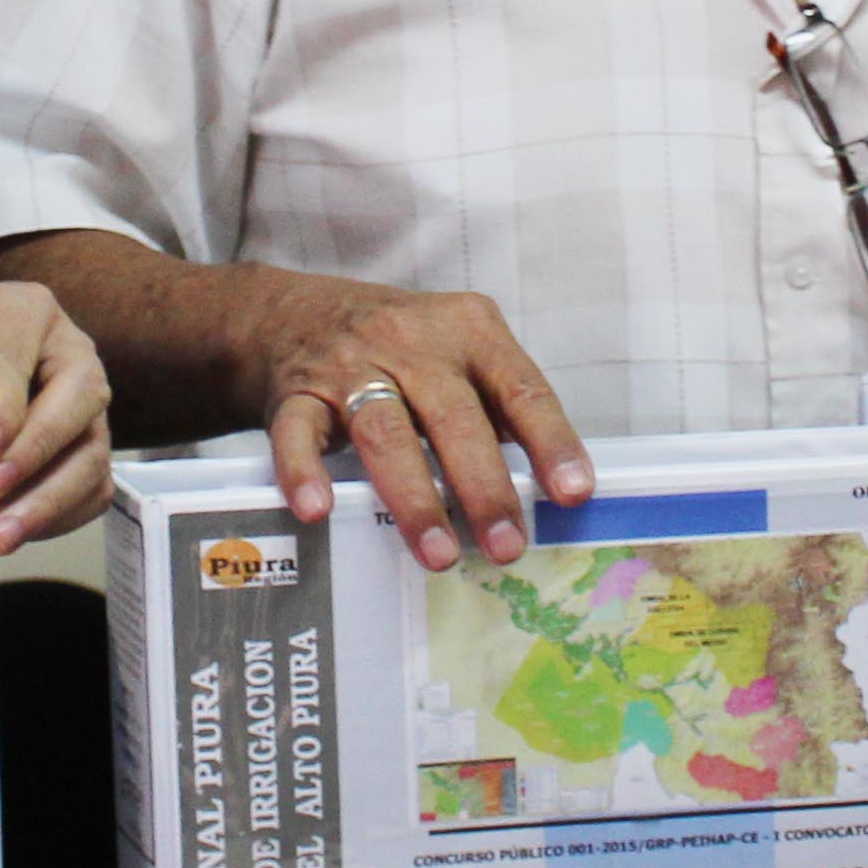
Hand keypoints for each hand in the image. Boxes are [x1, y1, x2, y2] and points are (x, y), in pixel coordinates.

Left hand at [0, 281, 118, 552]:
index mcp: (35, 316)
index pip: (24, 358)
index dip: (5, 406)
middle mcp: (74, 362)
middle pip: (78, 411)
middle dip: (32, 458)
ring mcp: (87, 412)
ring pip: (92, 461)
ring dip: (45, 504)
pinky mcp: (86, 455)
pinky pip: (91, 494)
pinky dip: (56, 519)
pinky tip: (13, 531)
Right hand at [260, 281, 592, 571]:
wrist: (295, 312)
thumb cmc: (401, 347)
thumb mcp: (459, 351)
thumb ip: (497, 407)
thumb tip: (546, 492)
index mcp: (469, 331)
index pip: (521, 388)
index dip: (550, 442)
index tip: (573, 493)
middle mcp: (412, 342)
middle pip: (455, 418)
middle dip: (484, 487)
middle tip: (507, 547)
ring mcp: (351, 366)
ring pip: (386, 432)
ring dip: (415, 497)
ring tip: (439, 554)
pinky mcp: (297, 393)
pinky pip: (297, 433)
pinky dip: (305, 472)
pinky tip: (319, 509)